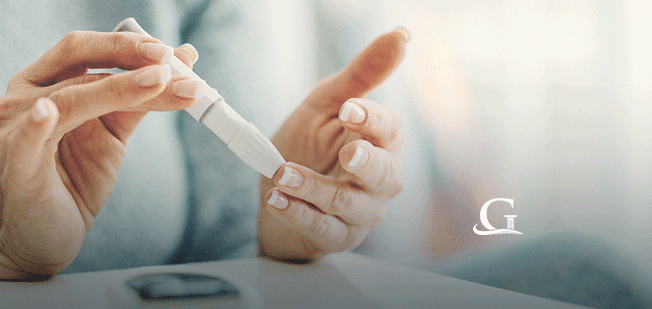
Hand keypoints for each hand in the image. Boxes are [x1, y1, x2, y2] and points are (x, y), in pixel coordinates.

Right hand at [0, 31, 199, 276]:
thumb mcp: (113, 134)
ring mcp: (13, 130)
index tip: (172, 53)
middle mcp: (22, 98)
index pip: (84, 48)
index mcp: (43, 82)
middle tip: (169, 62)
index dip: (126, 44)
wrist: (45, 238)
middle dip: (127, 57)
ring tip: (159, 83)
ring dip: (118, 89)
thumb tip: (183, 61)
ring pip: (70, 99)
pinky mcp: (15, 165)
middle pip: (79, 64)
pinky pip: (27, 140)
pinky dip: (38, 123)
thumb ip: (140, 99)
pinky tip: (49, 112)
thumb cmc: (75, 180)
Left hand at [258, 28, 409, 260]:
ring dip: (315, 188)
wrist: (277, 192)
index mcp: (380, 143)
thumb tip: (401, 34)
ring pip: (348, 203)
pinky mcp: (335, 236)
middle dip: (366, 163)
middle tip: (347, 153)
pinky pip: (322, 228)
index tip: (349, 109)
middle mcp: (378, 180)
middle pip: (384, 174)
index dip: (373, 120)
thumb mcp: (327, 105)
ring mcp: (359, 212)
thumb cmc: (309, 146)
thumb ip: (361, 75)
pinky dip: (297, 213)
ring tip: (282, 173)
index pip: (390, 131)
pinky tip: (276, 199)